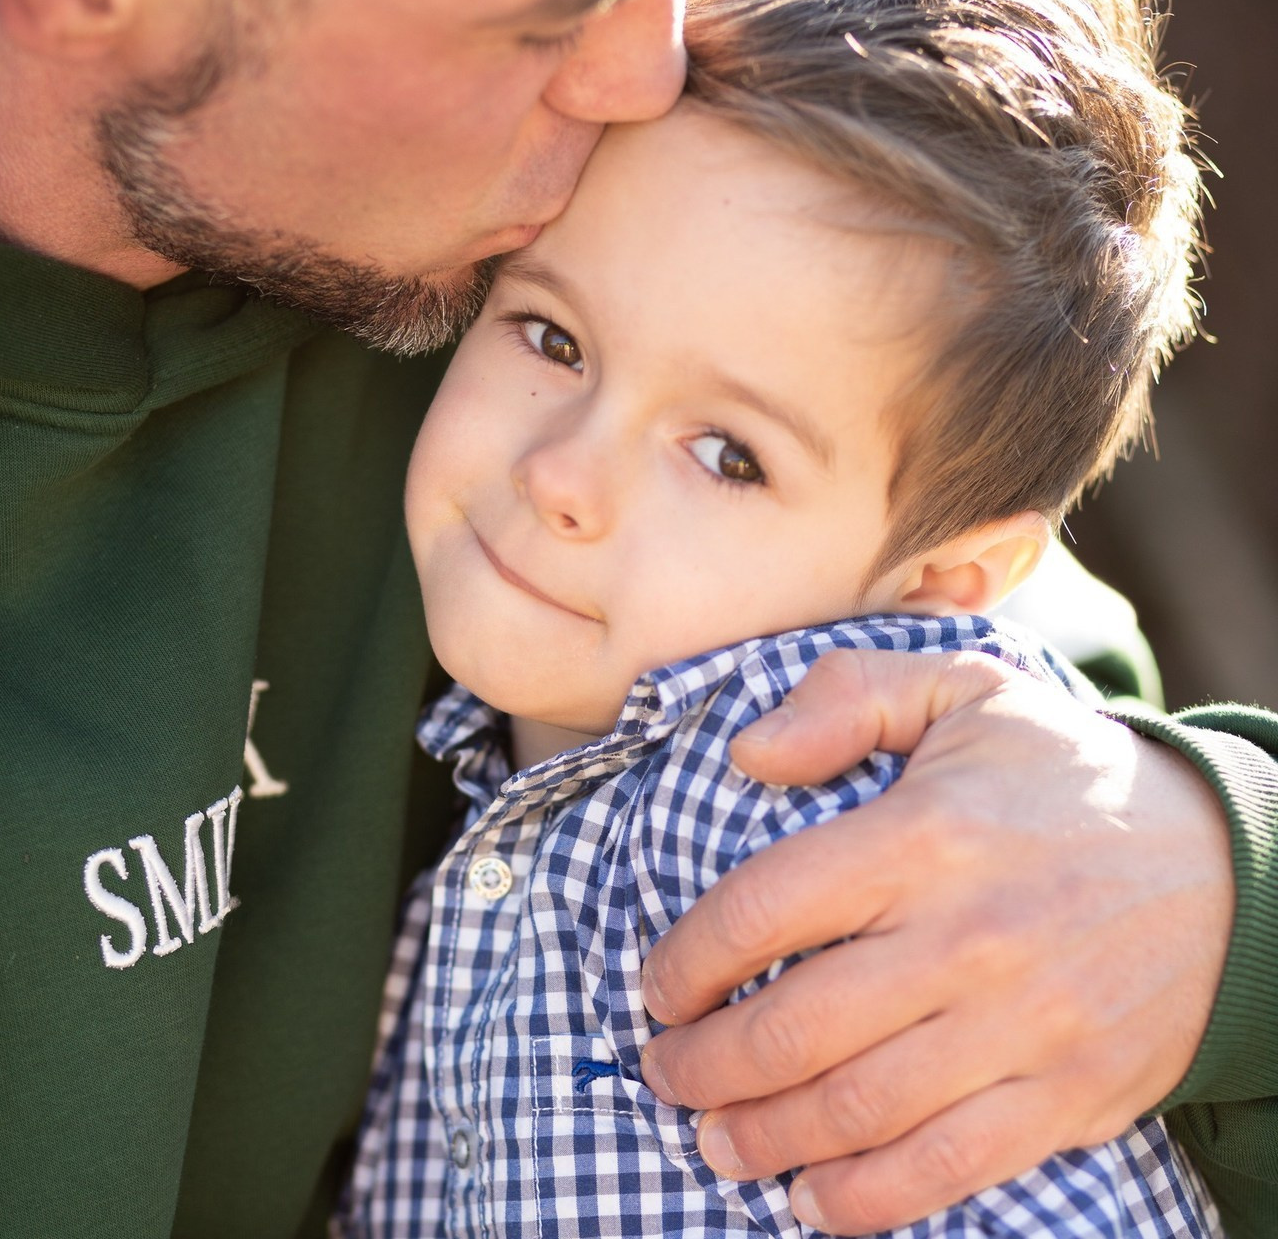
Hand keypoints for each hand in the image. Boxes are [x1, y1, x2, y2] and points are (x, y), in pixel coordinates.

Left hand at [639, 649, 1233, 1234]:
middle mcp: (966, 937)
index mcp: (924, 836)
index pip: (764, 909)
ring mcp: (1020, 1026)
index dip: (688, 959)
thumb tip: (748, 752)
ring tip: (710, 1137)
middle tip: (663, 1070)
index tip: (657, 985)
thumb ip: (849, 695)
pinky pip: (945, 1168)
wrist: (1223, 866)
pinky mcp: (1065, 1095)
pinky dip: (863, 1199)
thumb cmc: (1063, 775)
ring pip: (856, 1111)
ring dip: (761, 1138)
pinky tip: (809, 1197)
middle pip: (795, 1028)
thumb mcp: (963, 689)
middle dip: (703, 1065)